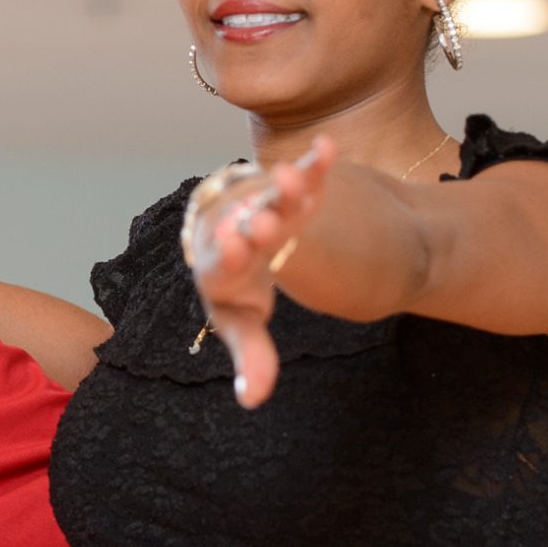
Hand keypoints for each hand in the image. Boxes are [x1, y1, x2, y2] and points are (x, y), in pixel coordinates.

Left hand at [184, 135, 333, 408]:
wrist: (233, 226)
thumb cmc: (237, 284)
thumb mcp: (242, 320)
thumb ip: (251, 356)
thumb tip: (252, 399)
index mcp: (222, 270)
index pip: (219, 267)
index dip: (226, 259)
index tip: (230, 251)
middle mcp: (239, 234)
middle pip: (245, 228)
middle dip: (253, 225)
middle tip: (260, 221)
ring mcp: (266, 208)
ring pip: (272, 197)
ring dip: (282, 189)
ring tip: (290, 178)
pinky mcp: (291, 188)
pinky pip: (304, 173)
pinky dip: (315, 161)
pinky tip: (328, 147)